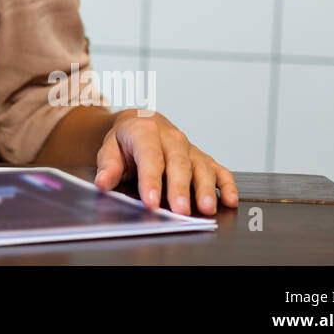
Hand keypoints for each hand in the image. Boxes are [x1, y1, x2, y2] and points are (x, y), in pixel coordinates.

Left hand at [93, 109, 238, 215]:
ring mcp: (189, 147)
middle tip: (180, 211)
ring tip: (206, 208)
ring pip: (201, 166)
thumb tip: (103, 182)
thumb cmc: (126, 139)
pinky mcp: (202, 157)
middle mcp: (171, 137)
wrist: (141, 122)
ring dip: (205, 188)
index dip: (150, 179)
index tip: (150, 201)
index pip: (149, 156)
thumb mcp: (109, 148)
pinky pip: (218, 169)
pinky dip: (227, 183)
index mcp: (145, 131)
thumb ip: (107, 166)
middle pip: (178, 163)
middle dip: (179, 188)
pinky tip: (229, 199)